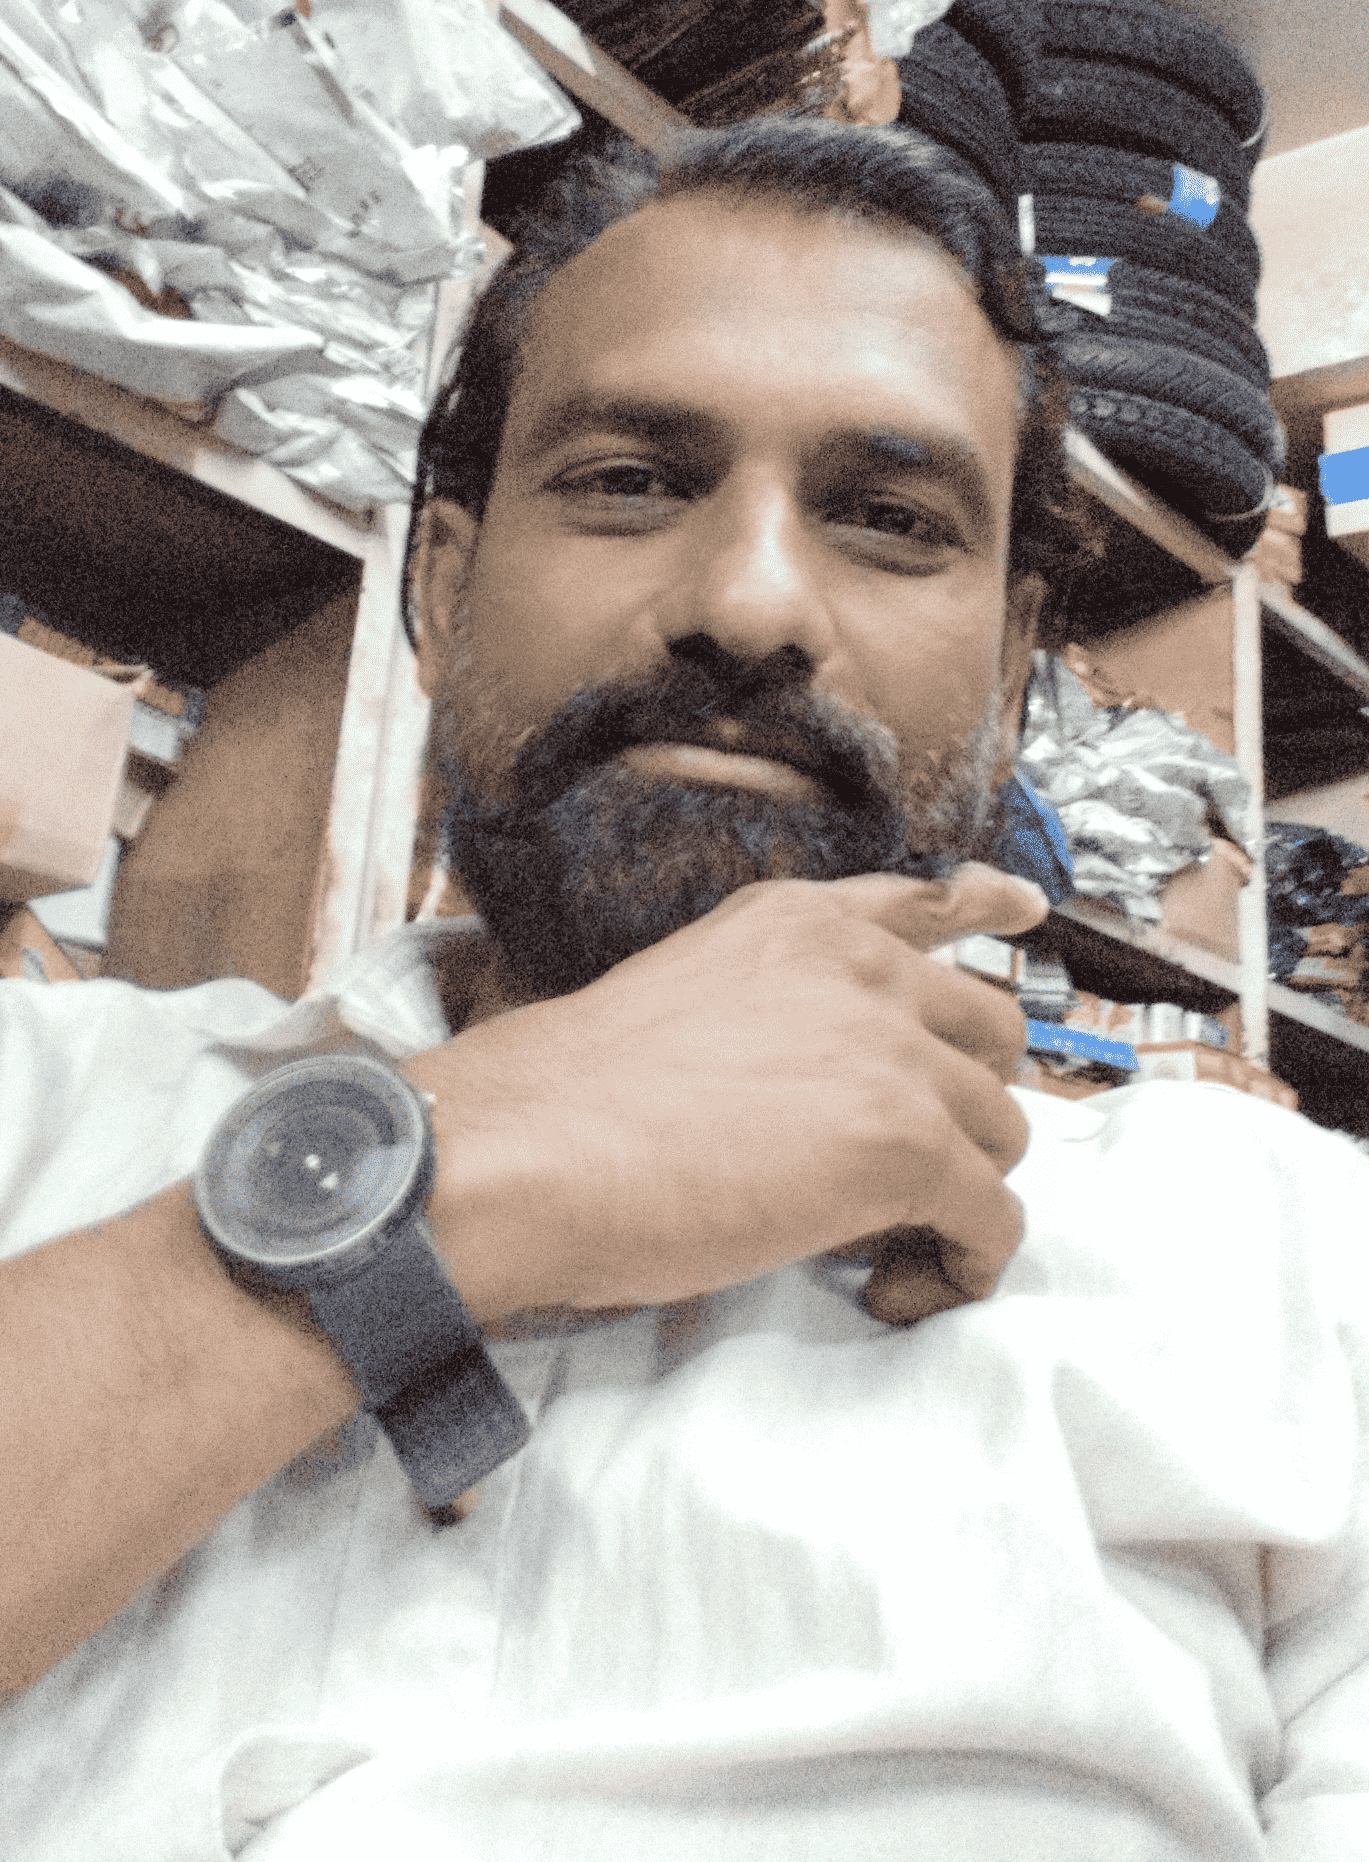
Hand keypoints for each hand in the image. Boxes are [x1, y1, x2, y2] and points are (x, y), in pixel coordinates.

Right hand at [401, 864, 1047, 1326]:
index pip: (925, 904)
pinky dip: (965, 1266)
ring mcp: (891, 1051)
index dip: (986, 914)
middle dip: (962, 1108)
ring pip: (1001, 1133)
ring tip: (883, 1250)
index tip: (1024, 916)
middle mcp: (861, 968)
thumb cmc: (570, 1105)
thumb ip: (777, 1017)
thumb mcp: (687, 1006)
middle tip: (906, 1174)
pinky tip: (896, 1292)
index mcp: (799, 925)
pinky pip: (995, 1217)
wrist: (526, 1151)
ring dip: (960, 1197)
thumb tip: (824, 1097)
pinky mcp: (906, 1144)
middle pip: (989, 1039)